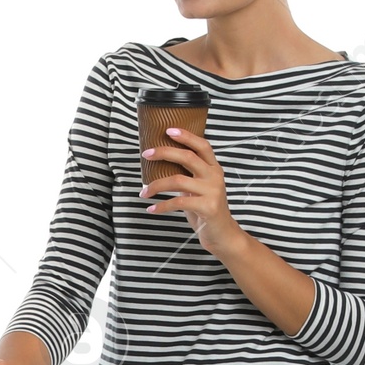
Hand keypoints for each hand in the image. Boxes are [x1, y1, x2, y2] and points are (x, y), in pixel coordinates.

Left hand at [139, 126, 241, 255]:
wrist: (222, 234)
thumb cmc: (205, 209)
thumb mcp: (199, 188)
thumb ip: (188, 175)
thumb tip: (162, 164)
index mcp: (213, 169)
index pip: (202, 146)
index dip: (186, 136)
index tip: (168, 130)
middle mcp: (214, 176)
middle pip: (187, 157)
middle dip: (164, 153)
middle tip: (146, 154)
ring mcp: (212, 191)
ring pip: (178, 180)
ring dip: (155, 185)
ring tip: (143, 193)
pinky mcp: (207, 207)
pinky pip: (178, 202)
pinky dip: (161, 206)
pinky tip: (151, 209)